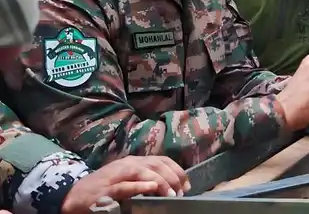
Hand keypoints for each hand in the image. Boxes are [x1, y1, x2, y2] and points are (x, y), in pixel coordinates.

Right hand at [61, 156, 188, 213]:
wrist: (74, 196)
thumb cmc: (104, 188)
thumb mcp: (128, 179)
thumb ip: (146, 179)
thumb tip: (170, 186)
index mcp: (134, 161)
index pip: (161, 160)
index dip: (177, 171)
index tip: (187, 185)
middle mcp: (127, 164)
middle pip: (156, 164)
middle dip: (172, 177)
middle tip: (181, 192)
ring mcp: (116, 175)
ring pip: (143, 171)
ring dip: (160, 182)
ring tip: (172, 193)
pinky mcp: (106, 189)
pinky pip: (125, 186)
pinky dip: (140, 185)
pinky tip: (153, 187)